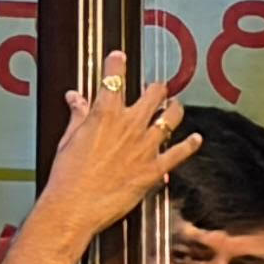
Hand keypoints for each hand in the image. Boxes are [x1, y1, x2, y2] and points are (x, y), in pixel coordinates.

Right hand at [27, 53, 200, 244]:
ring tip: (175, 106)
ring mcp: (145, 146)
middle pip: (153, 93)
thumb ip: (78, 115)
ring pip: (171, 117)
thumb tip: (75, 97)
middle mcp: (130, 125)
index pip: (114, 79)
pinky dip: (191, 144)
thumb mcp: (69, 139)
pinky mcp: (154, 169)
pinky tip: (196, 139)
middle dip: (156, 88)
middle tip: (156, 88)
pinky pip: (180, 152)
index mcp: (105, 114)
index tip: (119, 56)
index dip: (116, 64)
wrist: (74, 206)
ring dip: (175, 109)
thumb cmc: (67, 175)